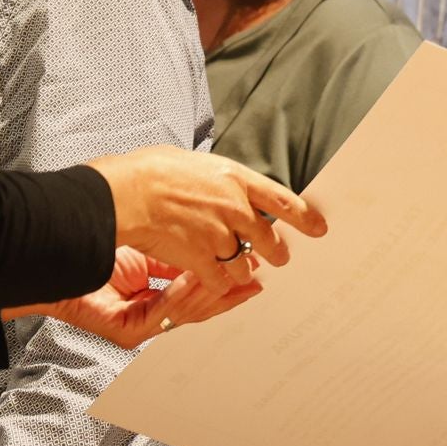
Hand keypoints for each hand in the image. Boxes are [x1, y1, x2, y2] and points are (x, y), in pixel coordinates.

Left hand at [4, 246, 263, 347]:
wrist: (49, 260)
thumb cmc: (89, 252)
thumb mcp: (142, 251)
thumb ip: (173, 255)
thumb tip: (211, 240)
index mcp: (154, 294)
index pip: (198, 289)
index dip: (226, 281)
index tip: (252, 268)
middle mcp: (149, 315)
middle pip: (200, 305)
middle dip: (231, 291)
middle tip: (258, 277)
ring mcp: (140, 327)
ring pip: (188, 313)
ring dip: (215, 293)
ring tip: (240, 279)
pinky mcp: (128, 332)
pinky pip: (164, 314)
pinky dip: (184, 296)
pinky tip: (200, 280)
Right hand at [88, 146, 325, 290]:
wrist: (127, 194)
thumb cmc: (151, 171)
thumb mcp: (195, 163)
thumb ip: (217, 180)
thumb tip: (220, 185)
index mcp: (235, 179)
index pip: (283, 200)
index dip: (304, 217)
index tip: (319, 228)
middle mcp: (234, 209)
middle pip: (268, 238)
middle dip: (277, 251)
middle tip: (280, 257)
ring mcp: (219, 236)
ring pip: (244, 265)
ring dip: (242, 269)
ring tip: (237, 270)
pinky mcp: (201, 259)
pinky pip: (219, 280)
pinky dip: (216, 282)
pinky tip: (209, 278)